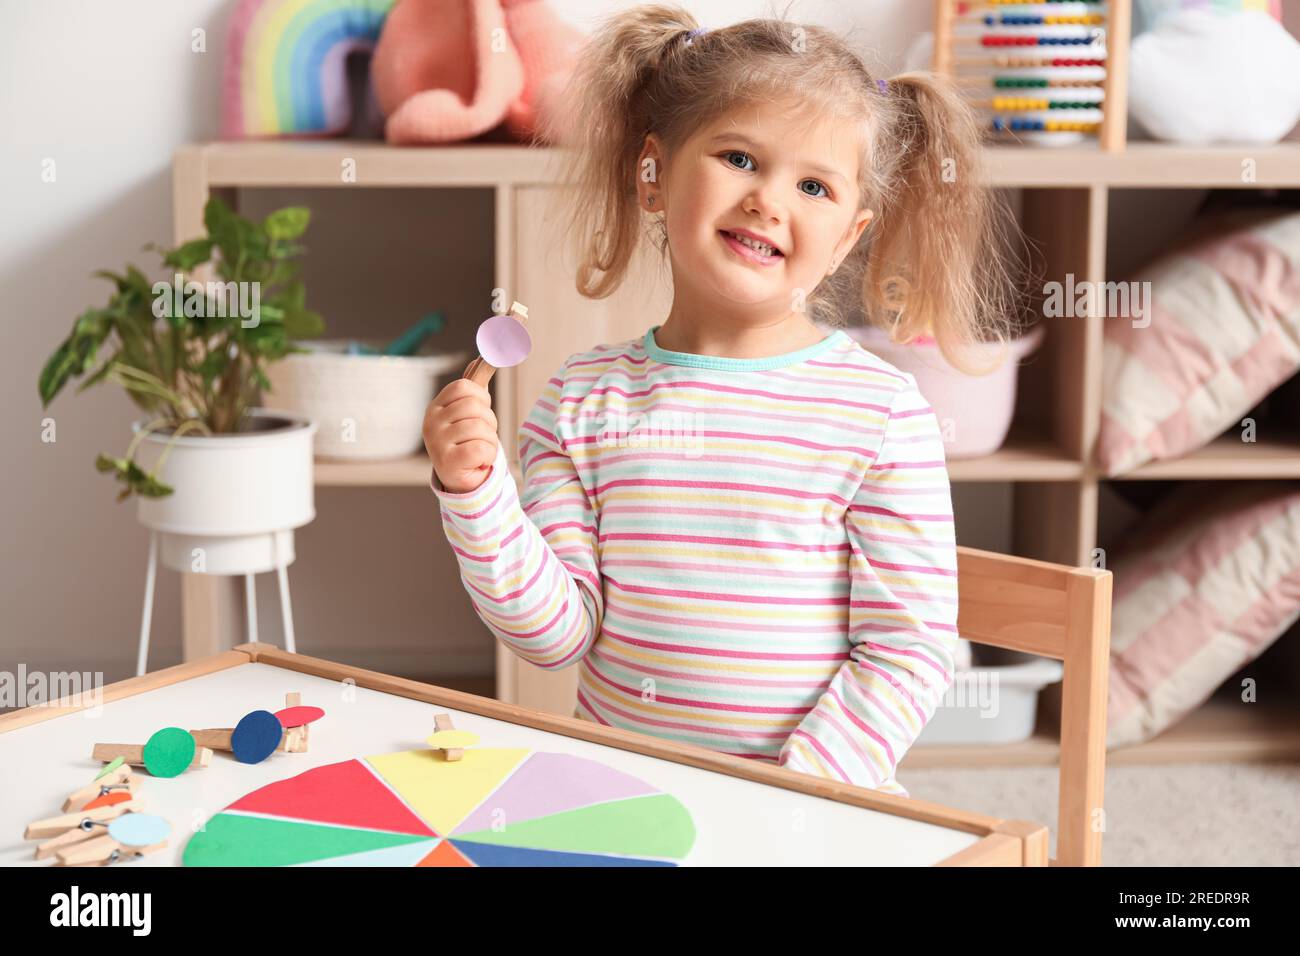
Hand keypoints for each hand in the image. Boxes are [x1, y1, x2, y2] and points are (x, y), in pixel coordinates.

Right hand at [423, 378, 498, 493]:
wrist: (462, 479)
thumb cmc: (467, 441)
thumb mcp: (470, 411)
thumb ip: (476, 384)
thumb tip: (484, 355)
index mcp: (435, 407)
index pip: (463, 386)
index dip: (481, 398)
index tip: (480, 412)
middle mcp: (430, 422)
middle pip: (474, 407)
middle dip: (489, 422)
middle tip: (481, 436)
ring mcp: (436, 442)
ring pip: (481, 428)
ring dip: (490, 441)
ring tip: (480, 450)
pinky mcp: (447, 462)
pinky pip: (482, 448)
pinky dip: (489, 456)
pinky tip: (479, 462)